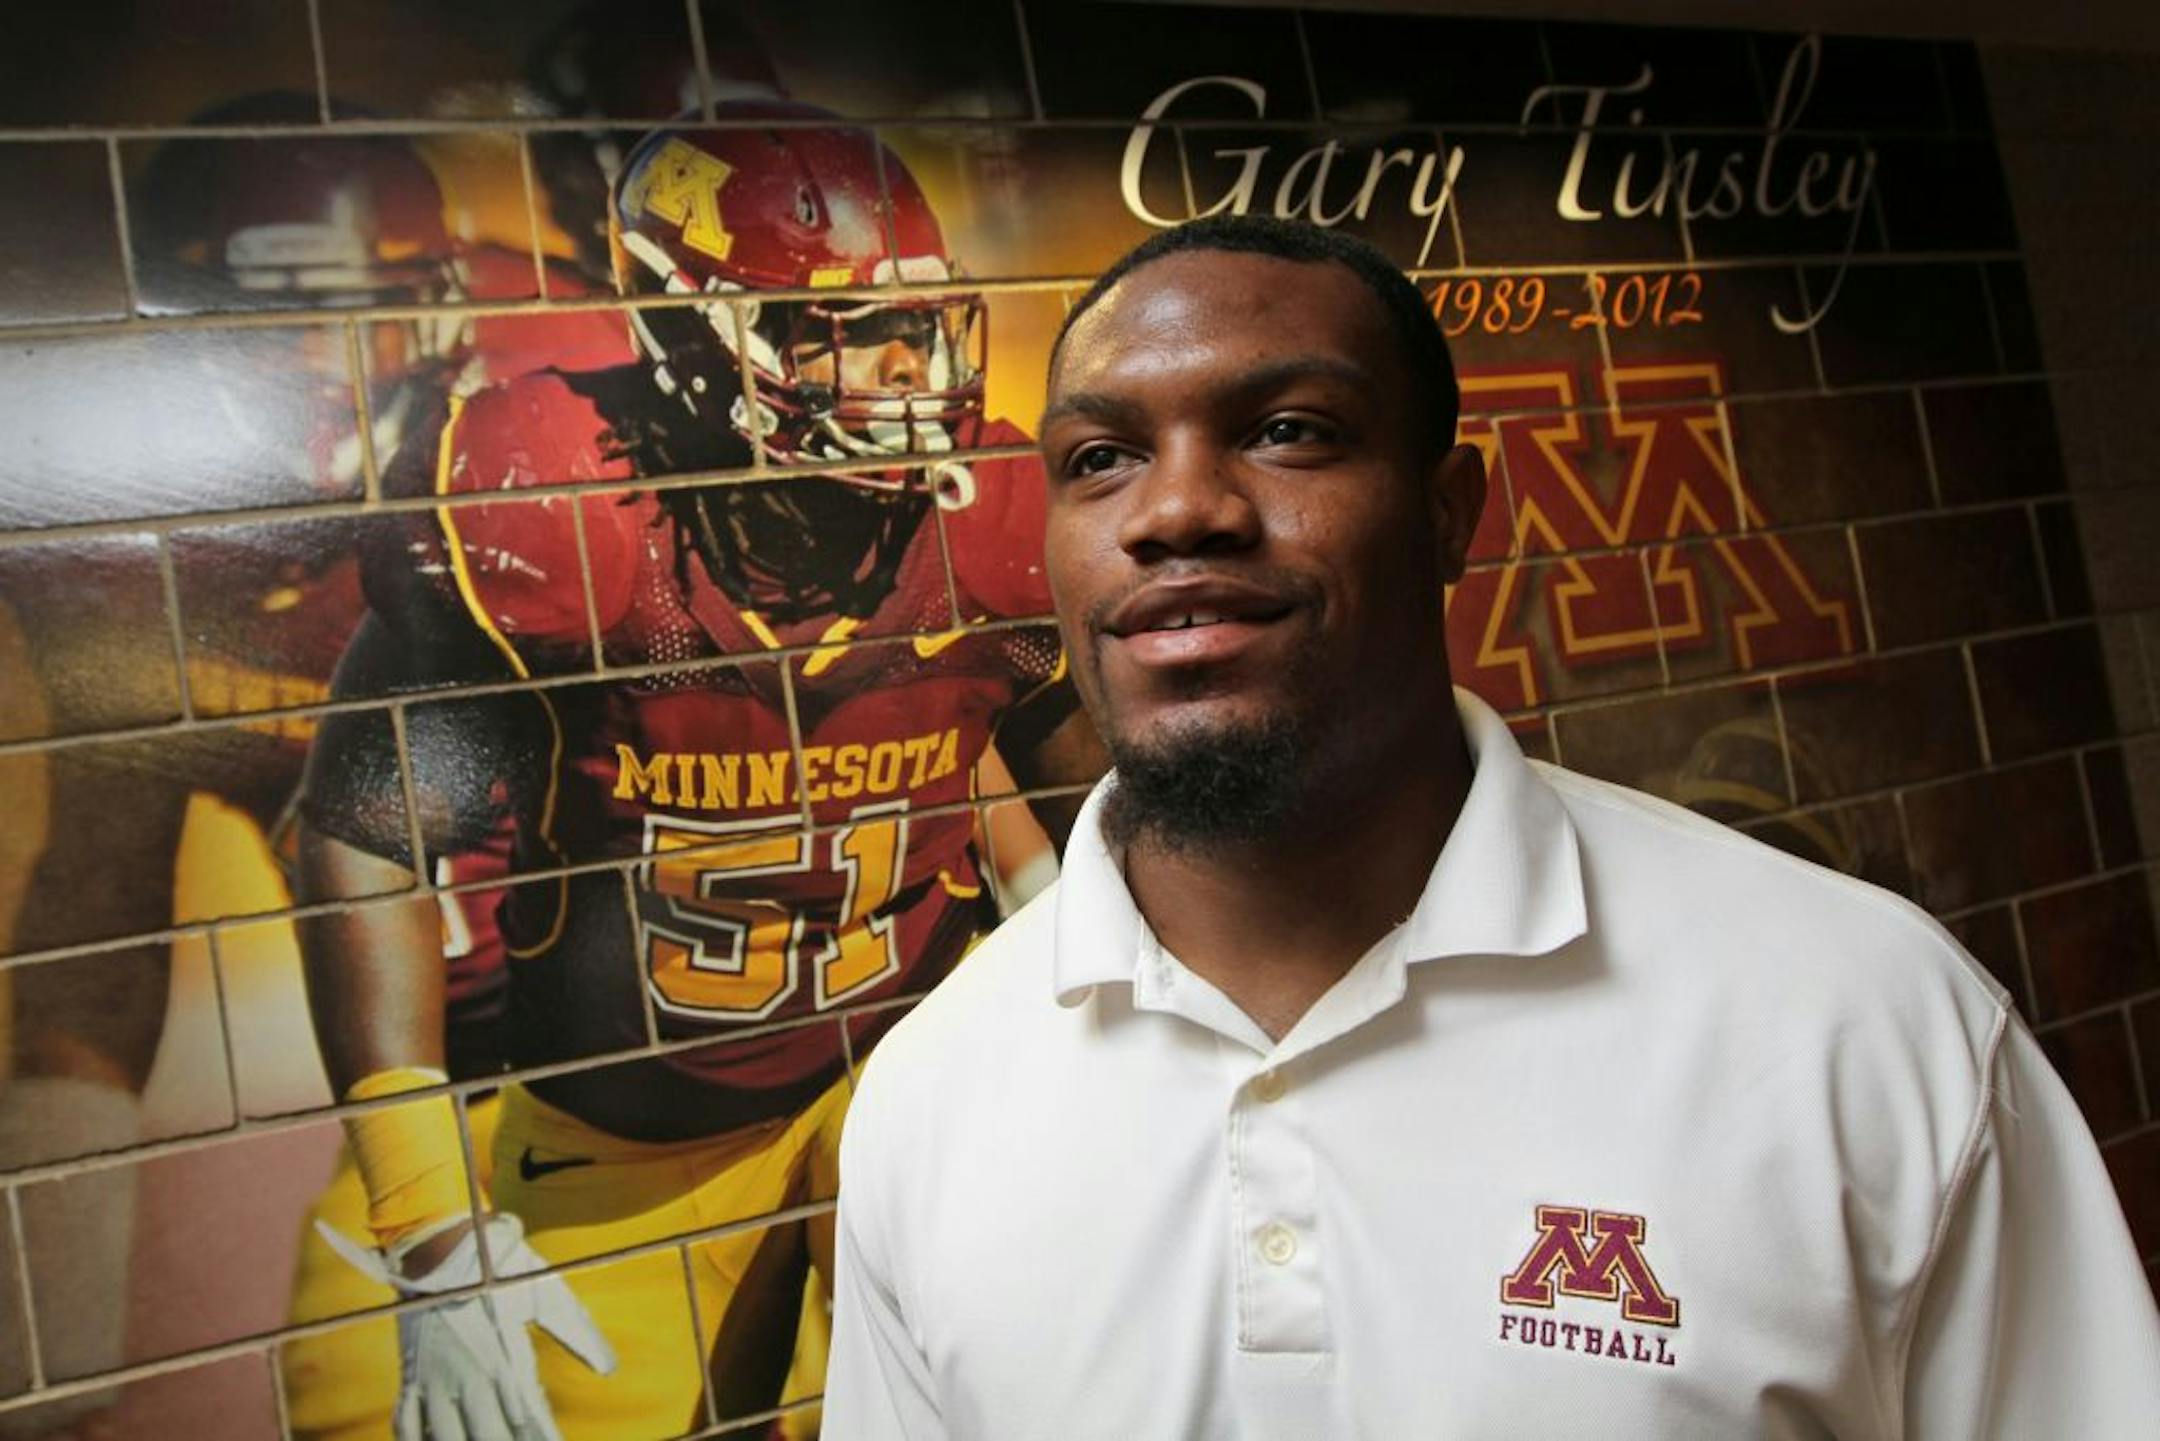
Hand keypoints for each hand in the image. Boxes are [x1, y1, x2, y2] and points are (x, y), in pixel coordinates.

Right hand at [318, 1212, 615, 1440]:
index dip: (544, 1439)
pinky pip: (406, 1423)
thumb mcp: (548, 1294)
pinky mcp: (412, 1375)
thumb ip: (580, 1333)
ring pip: (447, 1440)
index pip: (531, 1421)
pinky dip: (416, 1440)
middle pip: (490, 1439)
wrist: (441, 1243)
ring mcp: (436, 1381)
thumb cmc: (501, 1267)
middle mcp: (471, 1380)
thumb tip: (611, 1368)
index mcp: (508, 1363)